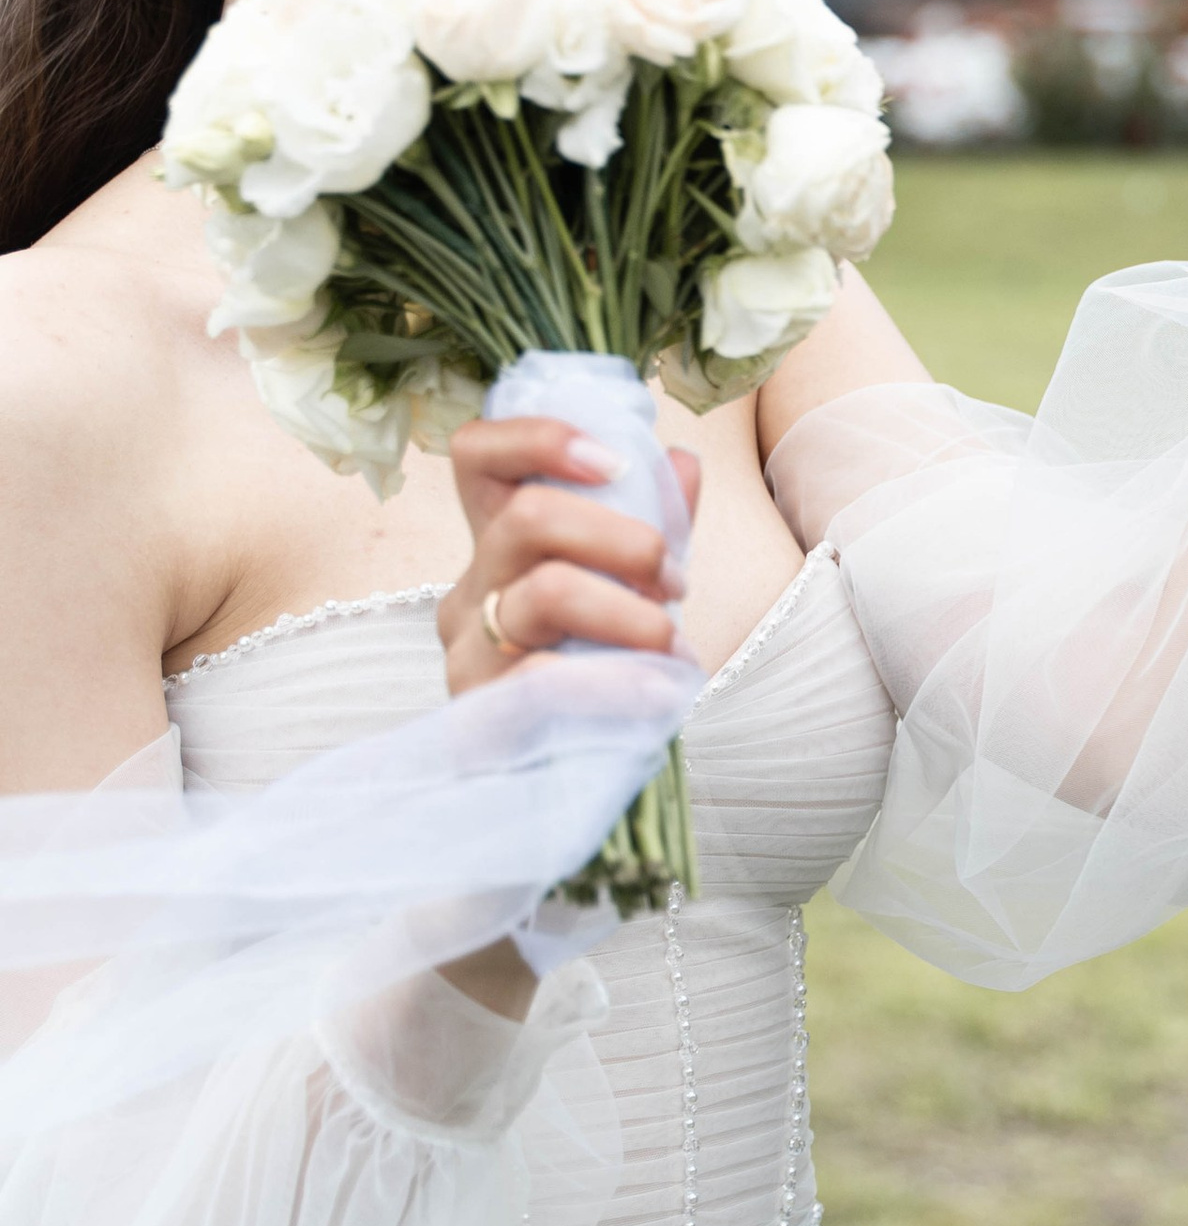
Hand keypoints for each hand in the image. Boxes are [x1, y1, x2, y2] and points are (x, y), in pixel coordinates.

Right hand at [438, 416, 701, 700]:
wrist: (564, 789)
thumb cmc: (597, 677)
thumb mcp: (629, 593)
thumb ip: (653, 527)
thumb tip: (682, 460)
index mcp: (500, 548)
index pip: (477, 455)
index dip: (538, 437)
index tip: (615, 462)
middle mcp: (471, 590)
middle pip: (528, 517)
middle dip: (622, 537)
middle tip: (672, 579)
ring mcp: (467, 654)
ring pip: (545, 592)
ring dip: (631, 612)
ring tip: (671, 644)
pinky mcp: (479, 717)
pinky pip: (544, 679)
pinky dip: (617, 679)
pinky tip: (655, 693)